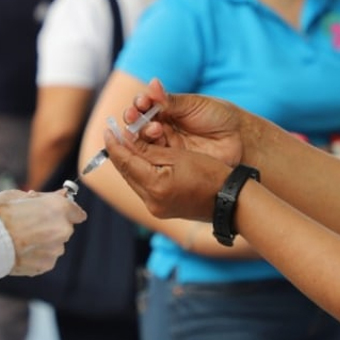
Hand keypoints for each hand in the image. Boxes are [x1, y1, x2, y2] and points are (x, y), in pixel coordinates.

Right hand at [0, 191, 86, 275]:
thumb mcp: (19, 197)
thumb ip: (45, 198)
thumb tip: (61, 195)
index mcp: (58, 208)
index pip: (77, 212)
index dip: (68, 212)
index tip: (62, 214)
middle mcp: (62, 229)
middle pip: (65, 228)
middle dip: (52, 227)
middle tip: (30, 225)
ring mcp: (56, 249)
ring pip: (56, 244)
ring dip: (44, 242)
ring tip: (21, 239)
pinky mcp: (47, 264)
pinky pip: (47, 258)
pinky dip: (37, 255)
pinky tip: (21, 250)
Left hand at [102, 125, 233, 221]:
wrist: (231, 202)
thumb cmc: (211, 174)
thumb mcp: (179, 155)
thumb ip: (149, 149)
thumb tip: (125, 139)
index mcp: (156, 186)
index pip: (126, 162)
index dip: (115, 145)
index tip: (108, 130)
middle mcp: (151, 201)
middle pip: (127, 172)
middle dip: (119, 152)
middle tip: (113, 133)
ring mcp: (156, 208)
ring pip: (134, 180)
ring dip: (129, 162)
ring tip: (125, 143)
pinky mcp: (161, 210)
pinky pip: (143, 188)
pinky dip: (140, 172)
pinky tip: (140, 160)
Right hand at [122, 79, 247, 167]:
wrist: (239, 138)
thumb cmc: (218, 116)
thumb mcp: (194, 105)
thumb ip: (171, 100)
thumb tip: (152, 84)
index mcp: (166, 109)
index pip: (145, 106)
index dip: (140, 104)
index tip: (141, 102)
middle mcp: (162, 126)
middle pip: (140, 123)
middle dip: (135, 119)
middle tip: (135, 116)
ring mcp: (166, 143)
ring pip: (145, 140)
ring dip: (143, 134)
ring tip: (154, 129)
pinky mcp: (172, 160)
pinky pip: (156, 157)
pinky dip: (151, 151)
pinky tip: (154, 146)